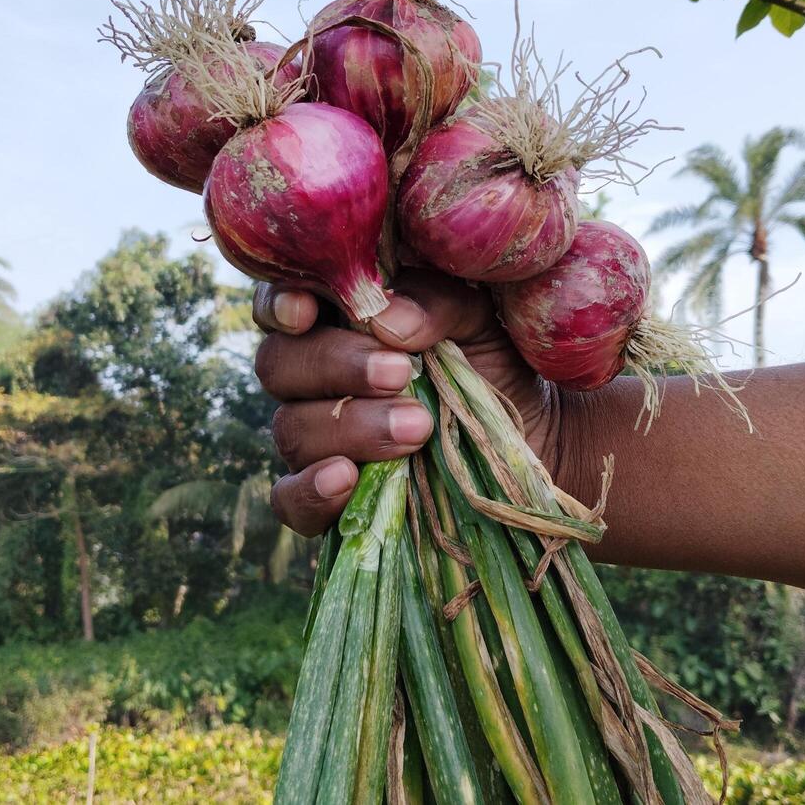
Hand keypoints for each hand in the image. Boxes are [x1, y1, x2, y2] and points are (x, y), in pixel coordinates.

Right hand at [253, 270, 564, 535]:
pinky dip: (310, 491)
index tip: (309, 311)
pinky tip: (347, 479)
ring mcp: (315, 442)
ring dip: (350, 427)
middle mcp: (312, 381)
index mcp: (336, 323)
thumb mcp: (478, 321)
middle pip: (278, 364)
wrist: (526, 445)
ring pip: (291, 428)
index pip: (280, 304)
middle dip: (335, 366)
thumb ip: (435, 302)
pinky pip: (290, 500)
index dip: (279, 304)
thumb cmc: (490, 368)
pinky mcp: (326, 501)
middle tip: (400, 373)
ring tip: (418, 429)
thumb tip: (387, 318)